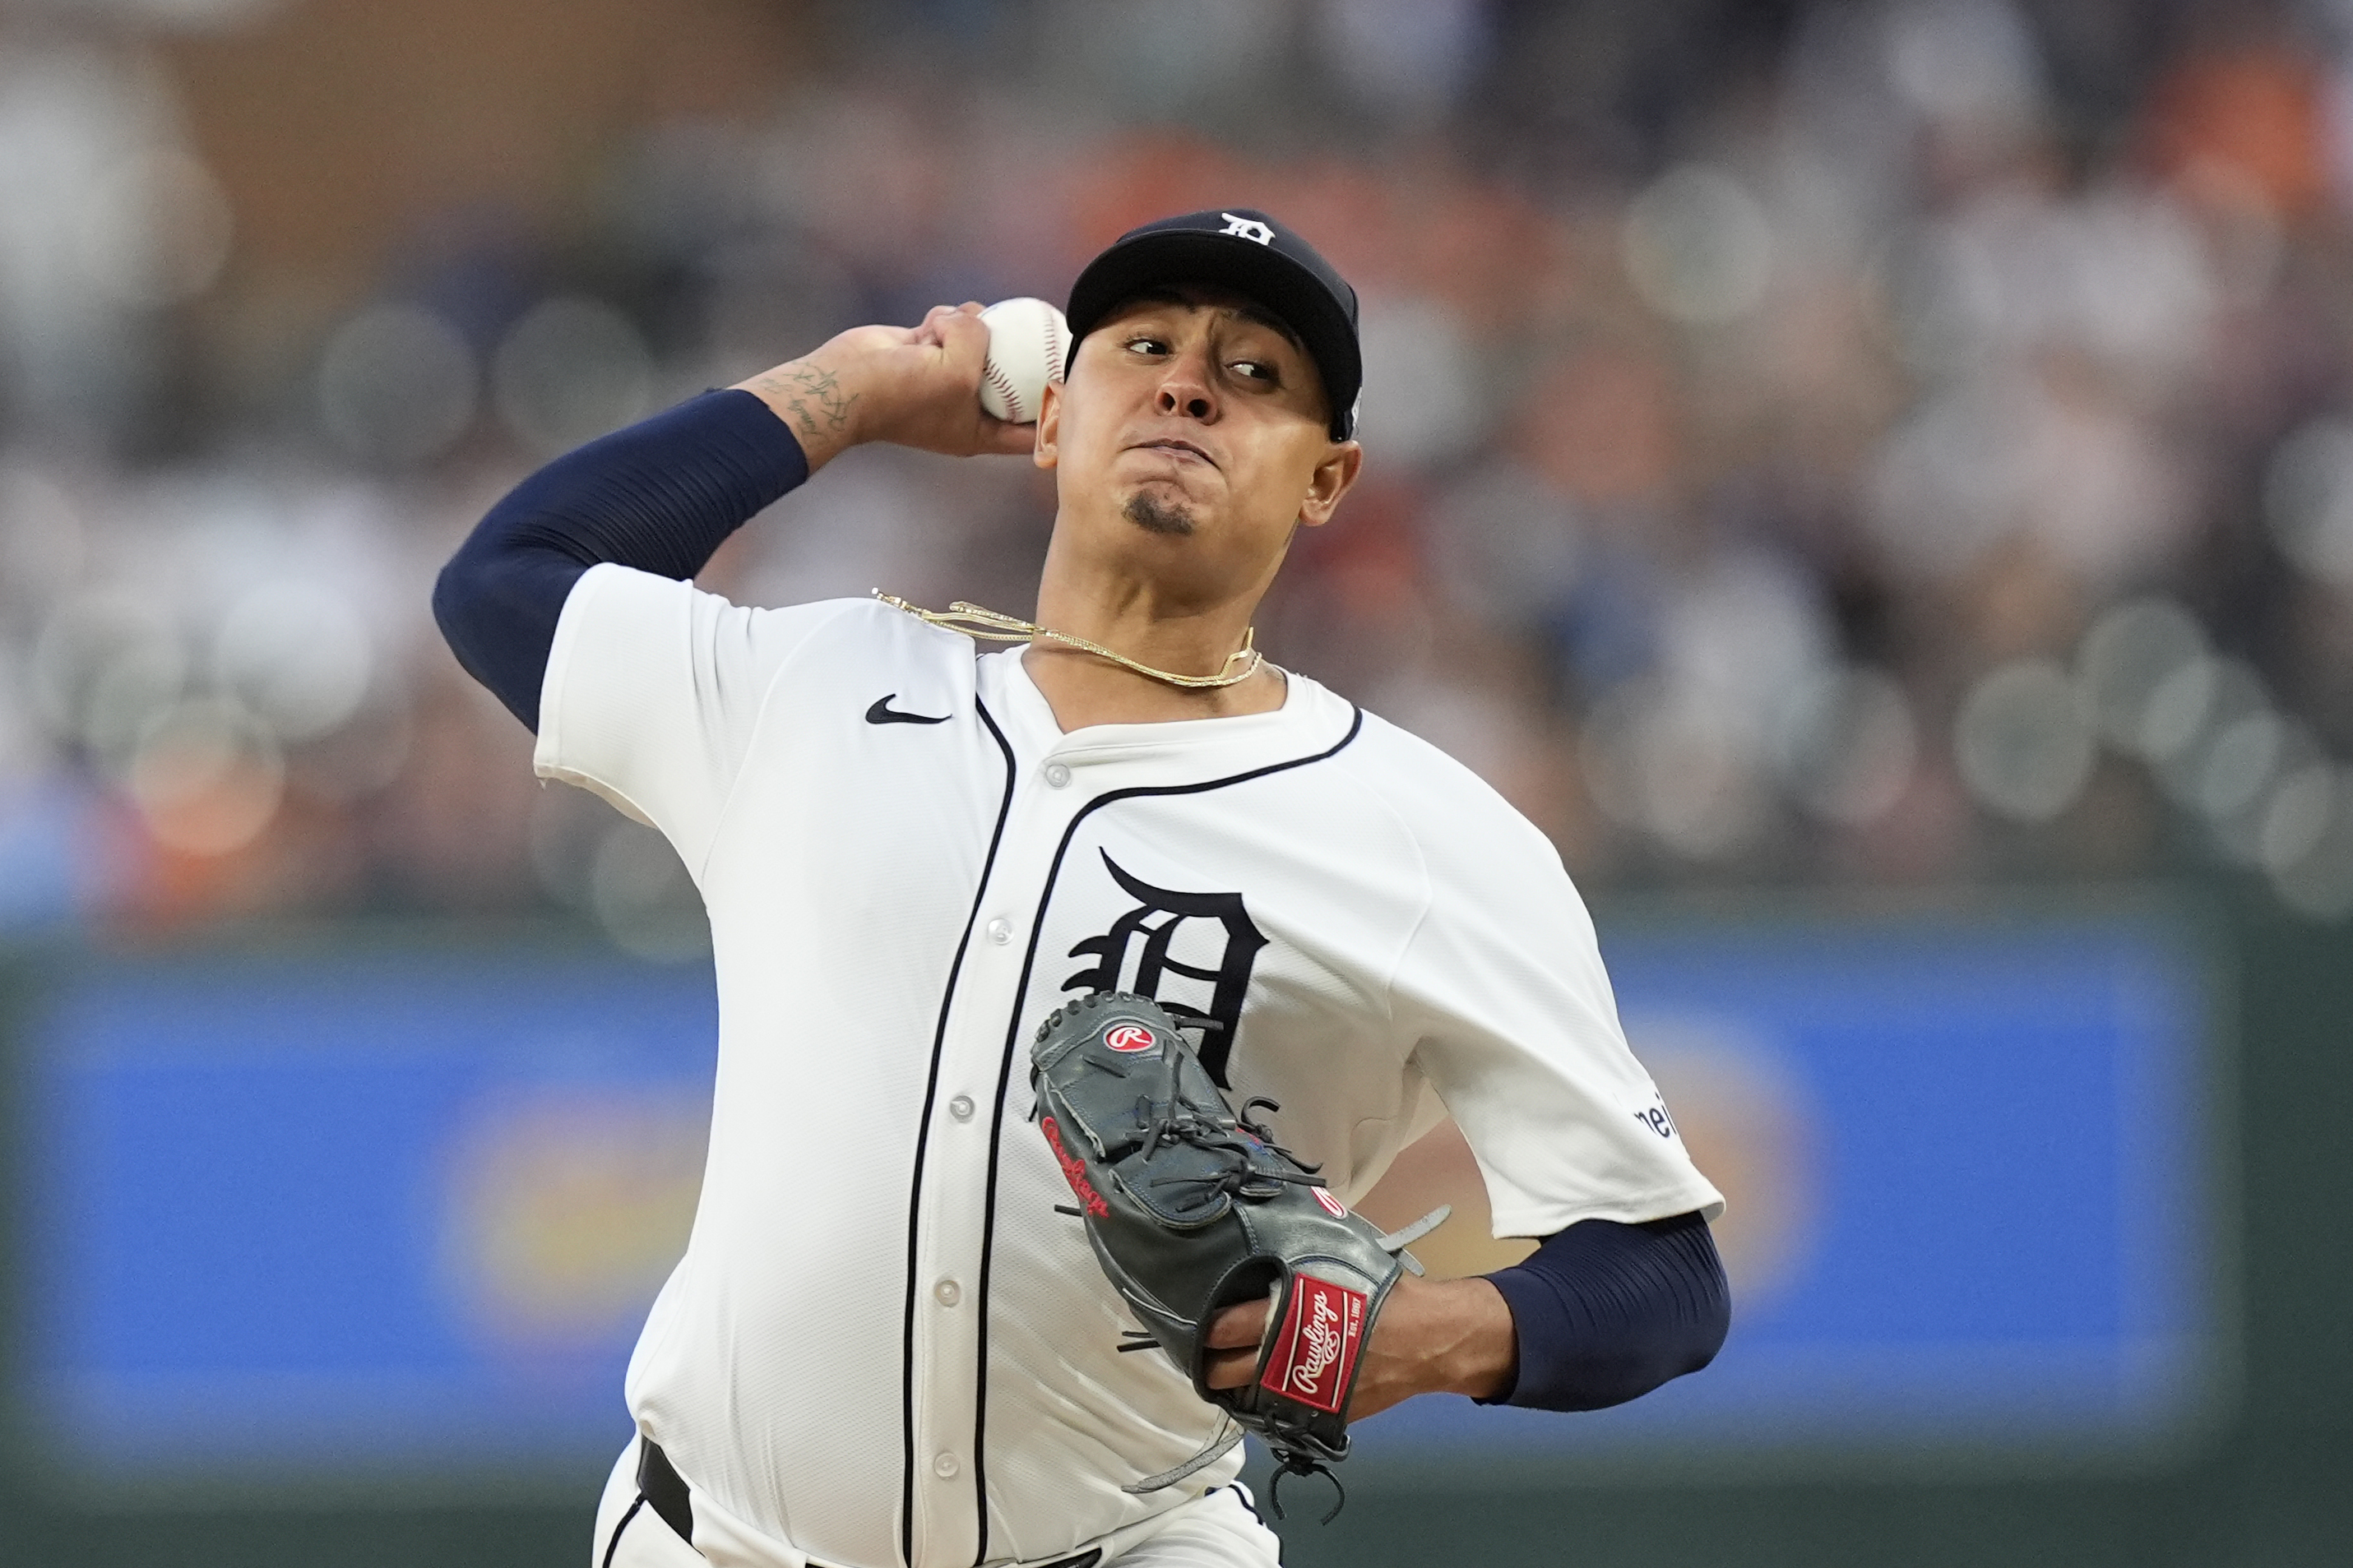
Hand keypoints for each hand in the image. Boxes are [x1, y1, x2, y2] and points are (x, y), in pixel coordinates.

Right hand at [731, 303, 1037, 471]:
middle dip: (1026, 359)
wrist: (848, 383)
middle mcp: (966, 406)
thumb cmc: (906, 392)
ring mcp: (946, 377)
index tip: (1078, 391)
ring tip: (953, 330)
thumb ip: (983, 341)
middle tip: (1053, 332)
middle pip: (1012, 383)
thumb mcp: (960, 370)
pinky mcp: (927, 350)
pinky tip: (930, 326)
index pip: (1030, 432)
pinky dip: (944, 320)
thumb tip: (979, 316)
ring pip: (982, 341)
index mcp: (979, 433)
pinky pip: (952, 325)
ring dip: (974, 327)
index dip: (1056, 416)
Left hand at [1202, 1273, 1516, 1420]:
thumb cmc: (1382, 1292)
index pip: (1225, 1328)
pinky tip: (1263, 1387)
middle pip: (1226, 1372)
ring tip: (1227, 1370)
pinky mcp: (1323, 1414)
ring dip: (1234, 1386)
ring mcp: (1305, 1393)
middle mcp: (1289, 1359)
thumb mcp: (1337, 1260)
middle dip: (1210, 1364)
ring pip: (1248, 1399)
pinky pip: (1280, 1413)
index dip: (1206, 1327)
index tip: (1199, 1319)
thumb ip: (1297, 1257)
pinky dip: (1267, 1402)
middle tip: (1206, 1352)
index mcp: (1288, 1317)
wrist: (1429, 1338)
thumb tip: (1264, 1238)